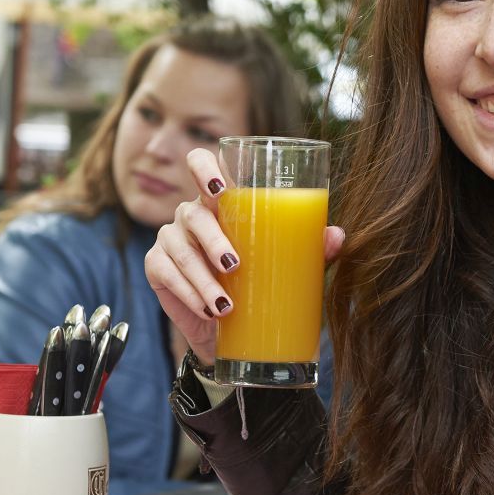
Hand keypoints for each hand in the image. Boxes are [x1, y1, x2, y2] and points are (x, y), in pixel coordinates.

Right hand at [143, 148, 344, 366]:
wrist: (230, 329)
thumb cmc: (258, 282)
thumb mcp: (287, 263)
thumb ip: (310, 246)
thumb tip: (338, 234)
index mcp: (221, 201)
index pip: (201, 164)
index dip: (205, 168)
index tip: (222, 187)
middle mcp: (191, 213)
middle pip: (193, 212)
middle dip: (212, 239)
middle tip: (234, 264)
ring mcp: (171, 238)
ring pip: (180, 248)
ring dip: (203, 278)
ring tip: (226, 305)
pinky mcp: (156, 266)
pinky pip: (167, 273)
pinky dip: (188, 293)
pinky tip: (206, 309)